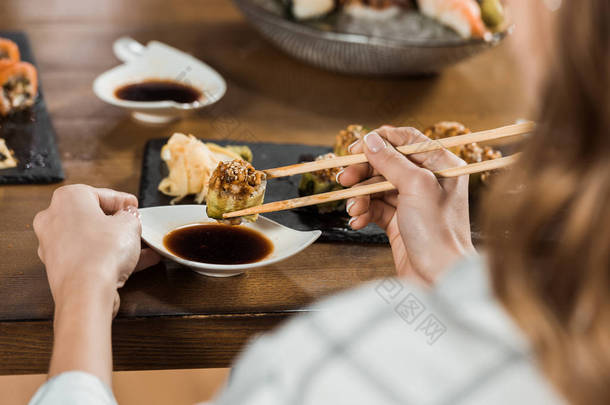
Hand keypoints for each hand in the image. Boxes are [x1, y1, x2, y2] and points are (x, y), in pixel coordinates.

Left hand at [33, 184, 159, 314]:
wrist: (86, 292)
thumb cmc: (103, 251)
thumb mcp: (130, 224)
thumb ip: (131, 216)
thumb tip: (129, 216)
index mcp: (68, 199)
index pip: (102, 194)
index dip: (123, 201)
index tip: (134, 206)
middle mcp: (54, 219)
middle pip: (92, 217)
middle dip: (117, 223)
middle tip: (136, 225)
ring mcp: (54, 245)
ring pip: (91, 239)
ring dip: (117, 242)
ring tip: (143, 247)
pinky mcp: (60, 268)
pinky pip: (89, 256)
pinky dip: (109, 257)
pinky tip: (136, 262)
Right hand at [338, 127, 474, 283]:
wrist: (439, 279)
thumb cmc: (438, 233)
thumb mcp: (416, 187)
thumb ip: (391, 161)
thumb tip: (370, 140)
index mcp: (442, 166)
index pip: (408, 141)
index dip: (381, 141)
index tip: (356, 148)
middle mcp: (428, 181)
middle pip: (387, 164)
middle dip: (364, 172)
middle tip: (344, 178)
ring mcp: (413, 202)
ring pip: (377, 187)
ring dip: (361, 196)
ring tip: (354, 209)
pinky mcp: (399, 222)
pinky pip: (375, 208)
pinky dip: (364, 212)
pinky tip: (358, 221)